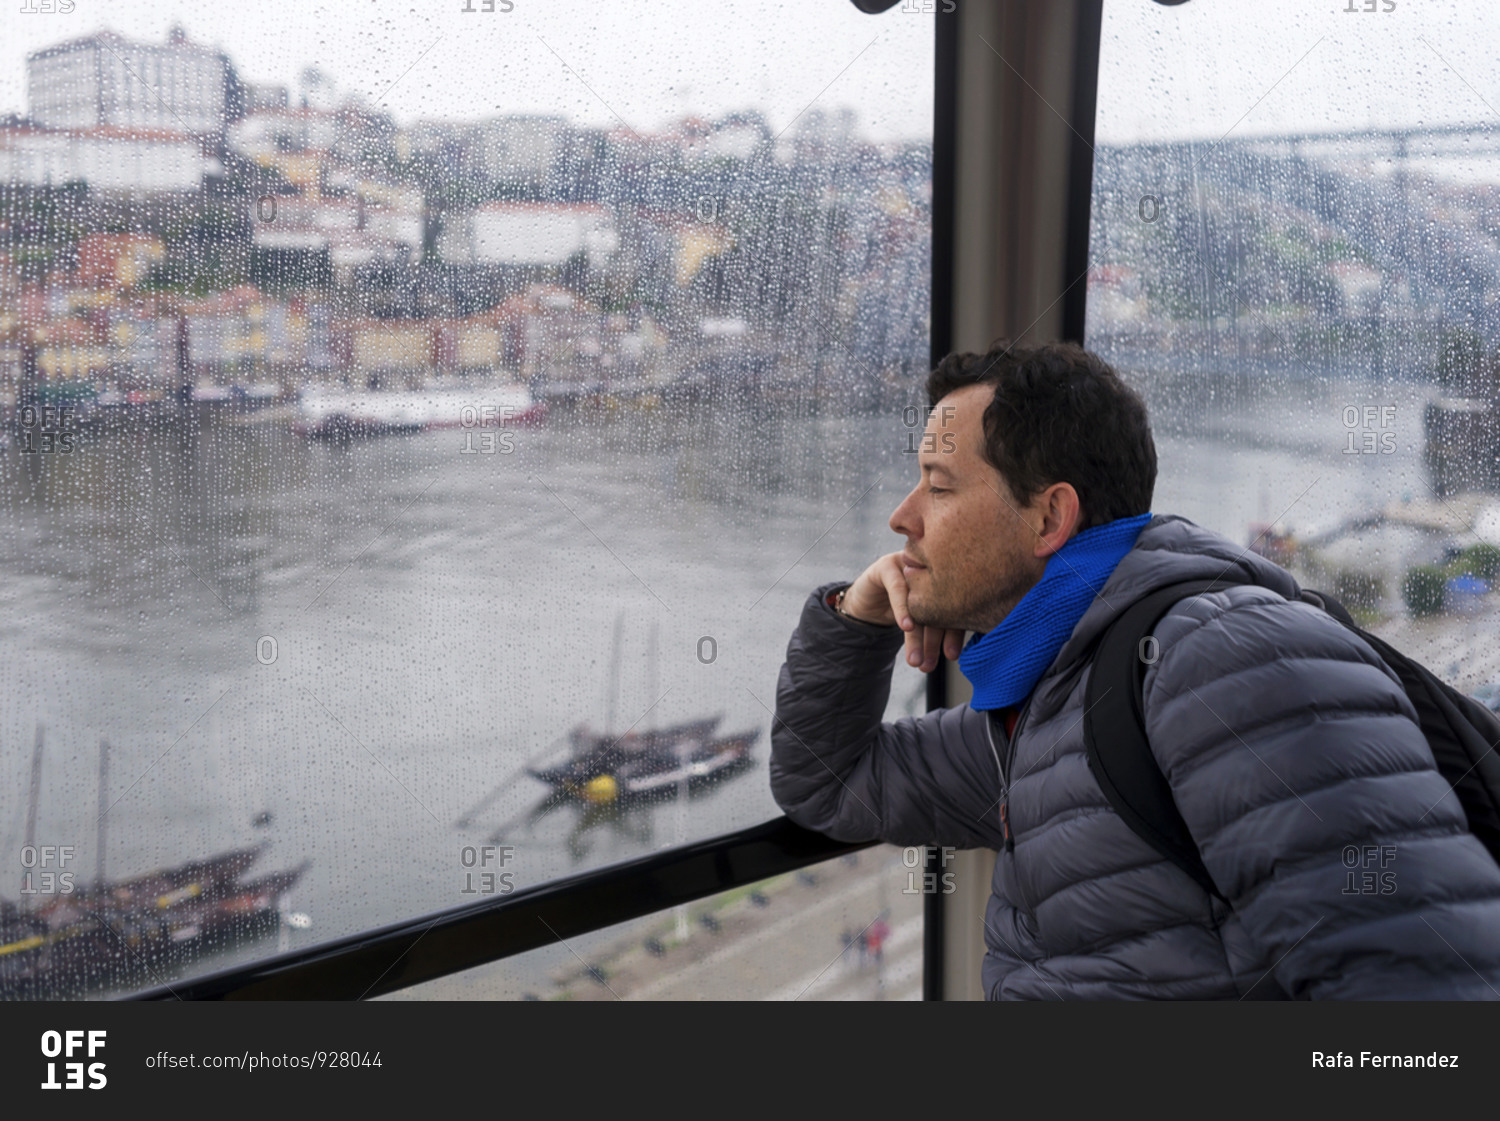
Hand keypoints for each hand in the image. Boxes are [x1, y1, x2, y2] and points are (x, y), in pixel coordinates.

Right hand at [839, 552, 965, 673]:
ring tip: (915, 659)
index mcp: (943, 582)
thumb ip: (936, 628)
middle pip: (936, 606)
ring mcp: (909, 566)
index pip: (953, 608)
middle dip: (933, 640)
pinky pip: (897, 588)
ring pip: (916, 602)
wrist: (866, 602)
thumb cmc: (900, 611)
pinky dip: (902, 609)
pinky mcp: (888, 566)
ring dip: (917, 634)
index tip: (951, 656)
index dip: (954, 634)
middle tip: (929, 665)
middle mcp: (929, 570)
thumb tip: (953, 655)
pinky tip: (906, 627)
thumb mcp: (920, 620)